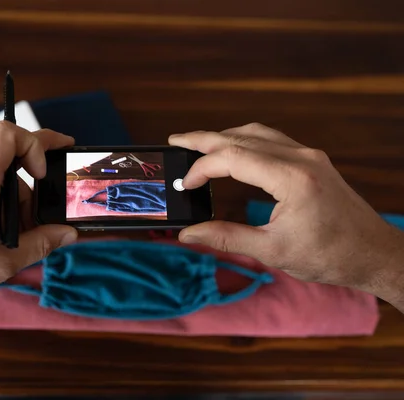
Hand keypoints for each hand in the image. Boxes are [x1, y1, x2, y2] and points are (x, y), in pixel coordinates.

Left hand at [0, 122, 77, 324]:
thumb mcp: (2, 264)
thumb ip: (41, 243)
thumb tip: (69, 233)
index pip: (7, 135)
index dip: (35, 144)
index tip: (45, 175)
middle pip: (7, 167)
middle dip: (29, 195)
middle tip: (38, 229)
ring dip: (12, 209)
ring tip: (11, 247)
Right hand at [169, 123, 403, 298]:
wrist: (373, 253)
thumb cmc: (329, 256)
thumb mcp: (272, 251)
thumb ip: (225, 237)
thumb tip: (188, 234)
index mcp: (291, 179)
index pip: (233, 158)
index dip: (201, 168)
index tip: (184, 184)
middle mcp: (301, 158)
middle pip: (240, 138)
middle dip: (204, 139)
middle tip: (175, 141)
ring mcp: (308, 156)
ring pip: (256, 133)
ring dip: (224, 136)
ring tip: (198, 144)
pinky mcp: (312, 161)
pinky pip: (271, 140)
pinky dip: (244, 141)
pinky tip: (232, 150)